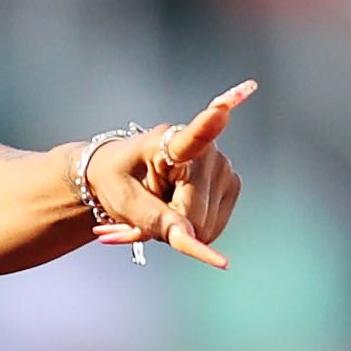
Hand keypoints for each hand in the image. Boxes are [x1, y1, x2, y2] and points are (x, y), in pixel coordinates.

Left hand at [96, 80, 253, 268]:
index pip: (193, 136)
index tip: (220, 112)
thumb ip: (152, 219)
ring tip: (161, 207)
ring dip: (179, 228)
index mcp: (171, 142)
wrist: (123, 175)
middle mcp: (208, 150)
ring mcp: (224, 168)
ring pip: (206, 228)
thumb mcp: (122, 201)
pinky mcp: (232, 186)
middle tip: (147, 212)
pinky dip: (191, 230)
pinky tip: (177, 210)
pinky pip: (213, 229)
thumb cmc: (118, 180)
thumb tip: (187, 238)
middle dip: (169, 225)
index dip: (209, 125)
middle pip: (196, 216)